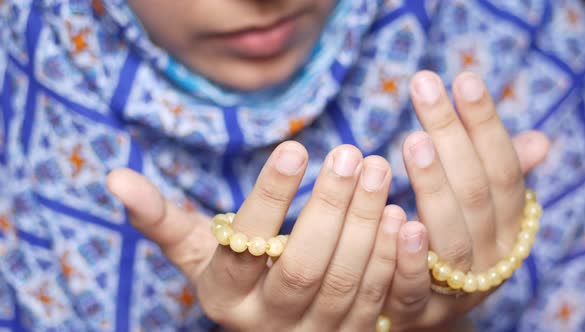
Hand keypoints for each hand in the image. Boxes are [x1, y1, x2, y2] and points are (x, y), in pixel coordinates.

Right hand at [108, 143, 407, 330]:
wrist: (278, 329)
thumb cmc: (235, 276)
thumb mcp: (199, 253)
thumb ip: (162, 220)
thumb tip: (114, 177)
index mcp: (226, 296)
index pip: (245, 246)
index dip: (270, 197)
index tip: (294, 146)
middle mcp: (268, 324)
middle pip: (302, 267)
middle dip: (329, 207)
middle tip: (351, 152)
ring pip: (345, 284)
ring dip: (365, 226)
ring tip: (378, 170)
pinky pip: (378, 303)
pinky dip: (392, 260)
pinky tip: (402, 216)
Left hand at [379, 71, 550, 330]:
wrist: (428, 312)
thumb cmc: (450, 243)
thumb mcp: (478, 212)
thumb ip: (500, 177)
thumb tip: (539, 141)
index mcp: (508, 226)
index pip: (502, 169)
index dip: (485, 125)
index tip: (463, 79)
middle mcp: (491, 255)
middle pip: (475, 192)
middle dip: (451, 135)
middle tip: (424, 86)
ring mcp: (458, 287)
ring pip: (451, 236)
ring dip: (434, 187)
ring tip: (414, 140)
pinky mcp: (420, 311)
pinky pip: (415, 286)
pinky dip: (407, 254)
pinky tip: (395, 216)